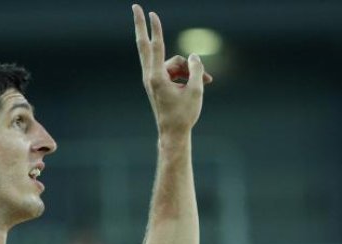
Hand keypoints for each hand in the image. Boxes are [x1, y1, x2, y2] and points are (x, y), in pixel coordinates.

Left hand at [133, 4, 208, 134]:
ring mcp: (153, 79)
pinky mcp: (158, 83)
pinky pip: (174, 70)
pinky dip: (187, 75)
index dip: (156, 29)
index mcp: (156, 78)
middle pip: (145, 45)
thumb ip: (196, 70)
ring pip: (172, 62)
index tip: (152, 14)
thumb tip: (193, 56)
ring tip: (206, 82)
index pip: (157, 47)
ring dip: (189, 69)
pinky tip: (202, 82)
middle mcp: (151, 76)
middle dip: (142, 26)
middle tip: (135, 6)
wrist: (174, 133)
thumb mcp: (196, 90)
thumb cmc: (184, 114)